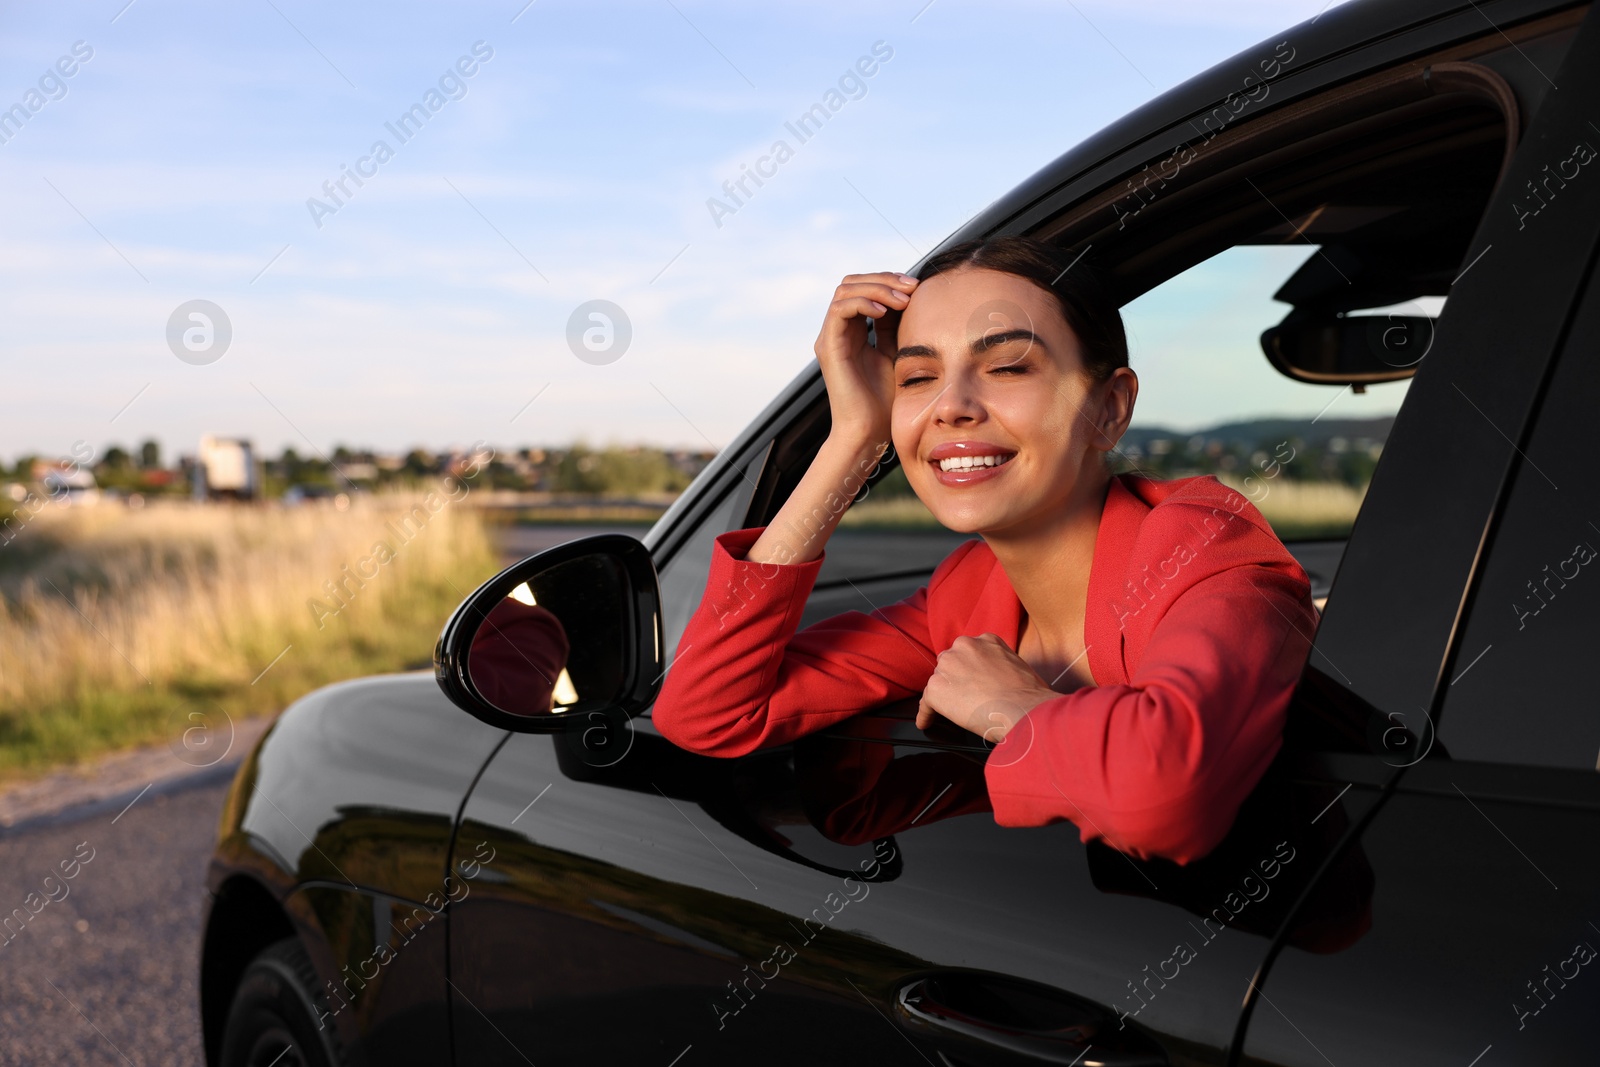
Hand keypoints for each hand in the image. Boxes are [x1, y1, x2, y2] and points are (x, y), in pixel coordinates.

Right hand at [814, 271, 918, 449]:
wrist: (870, 431)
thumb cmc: (885, 400)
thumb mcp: (896, 352)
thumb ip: (896, 326)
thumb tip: (910, 295)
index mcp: (853, 331)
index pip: (864, 289)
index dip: (889, 281)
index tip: (918, 286)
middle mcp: (838, 331)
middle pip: (853, 282)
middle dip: (884, 278)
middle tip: (912, 287)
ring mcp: (830, 337)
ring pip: (846, 290)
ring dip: (877, 288)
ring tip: (902, 300)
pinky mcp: (828, 346)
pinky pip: (840, 310)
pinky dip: (863, 303)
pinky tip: (885, 311)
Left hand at [915, 633, 1055, 743]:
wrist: (1023, 709)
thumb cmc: (1028, 695)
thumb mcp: (1016, 665)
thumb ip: (998, 664)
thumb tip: (996, 681)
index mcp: (985, 640)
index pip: (967, 653)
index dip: (967, 670)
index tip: (969, 681)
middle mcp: (963, 646)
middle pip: (949, 663)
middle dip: (954, 679)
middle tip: (963, 698)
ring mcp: (948, 666)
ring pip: (938, 682)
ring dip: (942, 696)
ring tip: (948, 713)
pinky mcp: (936, 689)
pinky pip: (926, 704)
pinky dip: (926, 715)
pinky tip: (926, 723)